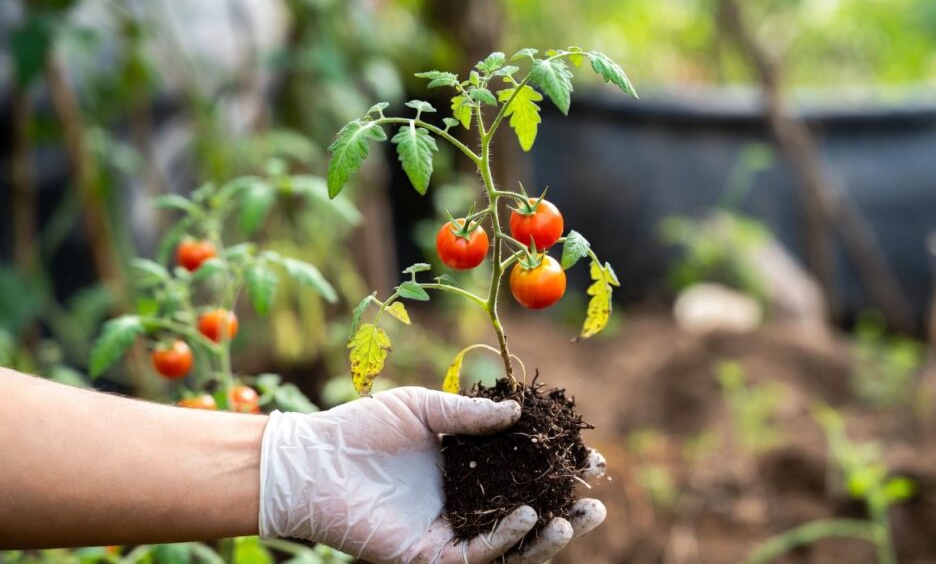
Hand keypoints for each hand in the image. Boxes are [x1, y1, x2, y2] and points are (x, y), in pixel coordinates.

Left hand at [258, 386, 605, 562]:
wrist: (314, 461)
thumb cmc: (362, 429)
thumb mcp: (424, 408)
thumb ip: (470, 415)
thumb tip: (519, 415)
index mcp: (466, 467)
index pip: (524, 471)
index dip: (558, 467)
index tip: (590, 457)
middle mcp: (464, 502)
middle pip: (528, 511)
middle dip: (568, 508)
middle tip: (598, 499)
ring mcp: (450, 530)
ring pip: (511, 542)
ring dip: (549, 534)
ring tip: (580, 517)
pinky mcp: (431, 553)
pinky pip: (479, 553)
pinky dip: (507, 538)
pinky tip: (527, 515)